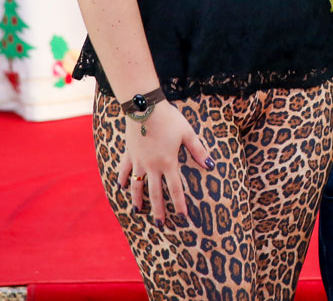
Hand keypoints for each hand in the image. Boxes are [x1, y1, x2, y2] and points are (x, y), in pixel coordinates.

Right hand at [115, 101, 214, 224]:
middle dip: (158, 210)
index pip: (175, 189)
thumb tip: (211, 165)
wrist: (145, 107)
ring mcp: (138, 161)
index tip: (183, 218)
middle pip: (155, 193)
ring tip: (138, 211)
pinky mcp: (129, 153)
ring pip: (137, 186)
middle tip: (160, 225)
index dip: (179, 204)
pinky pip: (124, 170)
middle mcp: (152, 166)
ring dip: (138, 199)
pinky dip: (122, 179)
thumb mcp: (188, 133)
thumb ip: (198, 150)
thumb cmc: (169, 119)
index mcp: (168, 163)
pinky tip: (121, 187)